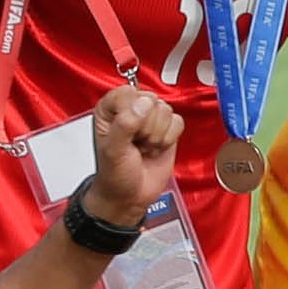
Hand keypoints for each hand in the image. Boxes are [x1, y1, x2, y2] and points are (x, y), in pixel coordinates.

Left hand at [80, 84, 180, 223]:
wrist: (131, 195)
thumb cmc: (115, 174)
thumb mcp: (113, 150)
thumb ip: (125, 124)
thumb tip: (144, 103)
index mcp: (110, 109)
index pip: (128, 93)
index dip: (131, 113)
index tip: (126, 131)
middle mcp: (130, 109)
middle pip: (150, 100)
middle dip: (147, 127)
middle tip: (136, 143)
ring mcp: (150, 118)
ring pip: (166, 110)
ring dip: (157, 136)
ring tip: (145, 147)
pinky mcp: (167, 128)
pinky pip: (178, 122)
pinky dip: (169, 139)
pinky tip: (156, 148)